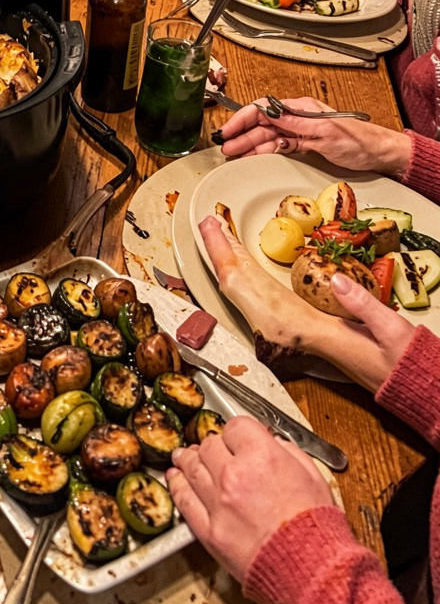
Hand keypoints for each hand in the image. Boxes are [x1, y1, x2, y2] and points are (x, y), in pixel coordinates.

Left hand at [167, 418, 332, 585]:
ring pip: (192, 468)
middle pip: (210, 445)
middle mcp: (234, 474)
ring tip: (184, 456)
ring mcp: (218, 502)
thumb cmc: (316, 528)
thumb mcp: (314, 477)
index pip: (235, 426)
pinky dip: (177, 486)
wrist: (311, 572)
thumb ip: (288, 452)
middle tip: (215, 449)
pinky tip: (175, 479)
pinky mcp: (209, 530)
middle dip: (215, 445)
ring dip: (188, 459)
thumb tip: (273, 444)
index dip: (238, 432)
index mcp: (261, 456)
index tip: (238, 438)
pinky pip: (184, 500)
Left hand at [199, 215, 413, 388]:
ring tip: (216, 232)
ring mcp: (278, 332)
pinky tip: (238, 260)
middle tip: (207, 221)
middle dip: (219, 249)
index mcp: (296, 328)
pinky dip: (240, 273)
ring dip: (227, 259)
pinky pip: (251, 295)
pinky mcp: (284, 331)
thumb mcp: (387, 332)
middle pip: (236, 283)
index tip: (212, 227)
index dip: (227, 253)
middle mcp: (279, 332)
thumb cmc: (393, 361)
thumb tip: (340, 280)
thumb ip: (363, 306)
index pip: (249, 285)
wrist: (395, 382)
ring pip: (241, 290)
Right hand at [216, 97, 411, 176]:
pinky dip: (263, 152)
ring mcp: (300, 132)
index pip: (264, 108)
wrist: (378, 154)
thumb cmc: (359, 140)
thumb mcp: (326, 131)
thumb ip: (296, 124)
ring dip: (249, 145)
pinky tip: (252, 157)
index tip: (229, 129)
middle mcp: (298, 118)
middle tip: (225, 147)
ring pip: (268, 137)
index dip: (243, 118)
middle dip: (241, 134)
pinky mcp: (304, 145)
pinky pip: (278, 147)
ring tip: (232, 154)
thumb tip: (271, 114)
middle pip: (262, 123)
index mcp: (301, 108)